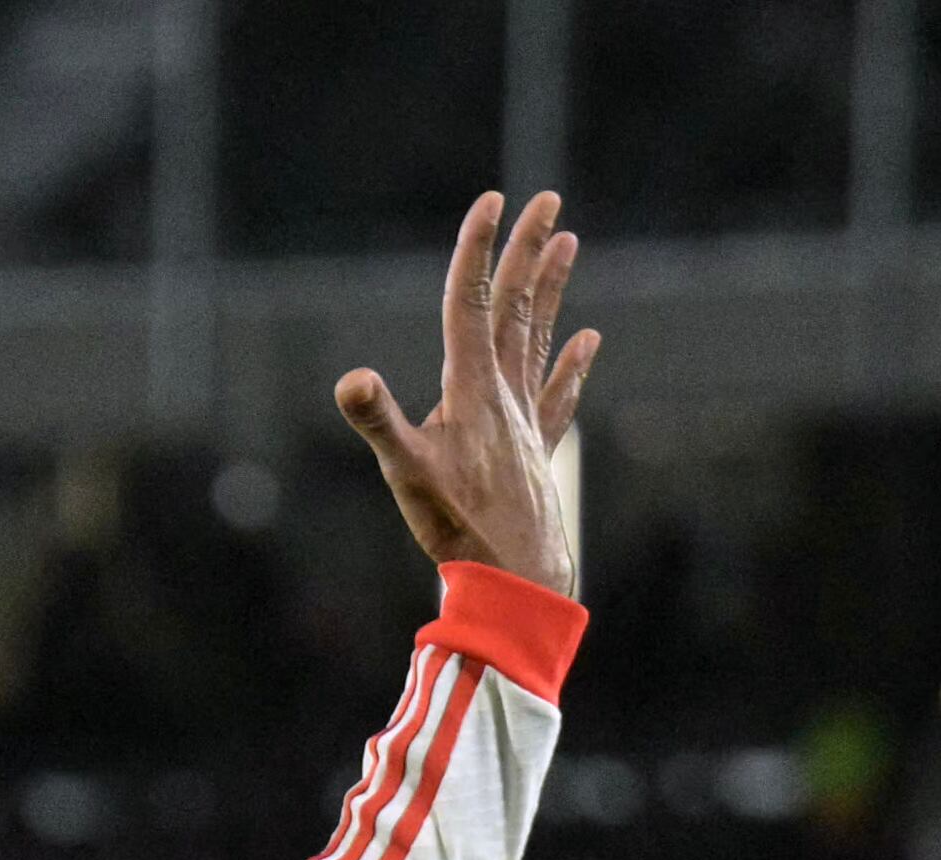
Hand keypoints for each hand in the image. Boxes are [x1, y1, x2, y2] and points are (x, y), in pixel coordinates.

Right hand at [338, 191, 598, 599]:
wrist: (515, 579)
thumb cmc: (458, 527)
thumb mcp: (407, 472)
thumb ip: (379, 421)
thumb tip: (350, 379)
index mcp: (471, 387)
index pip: (471, 301)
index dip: (478, 248)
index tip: (492, 199)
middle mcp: (504, 393)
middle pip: (515, 306)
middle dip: (528, 250)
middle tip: (547, 200)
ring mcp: (524, 420)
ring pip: (539, 338)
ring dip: (551, 290)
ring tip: (569, 243)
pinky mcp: (535, 451)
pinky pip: (557, 396)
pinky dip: (572, 365)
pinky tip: (590, 339)